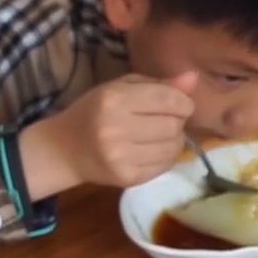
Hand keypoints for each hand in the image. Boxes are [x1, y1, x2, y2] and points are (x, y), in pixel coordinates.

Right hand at [18, 72, 199, 195]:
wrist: (64, 149)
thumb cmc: (93, 111)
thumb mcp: (120, 88)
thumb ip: (157, 84)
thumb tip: (193, 79)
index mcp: (114, 100)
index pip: (168, 100)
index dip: (183, 102)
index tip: (180, 104)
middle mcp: (116, 129)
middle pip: (173, 125)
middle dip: (177, 121)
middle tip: (164, 120)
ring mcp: (121, 157)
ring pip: (173, 148)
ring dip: (173, 140)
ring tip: (158, 135)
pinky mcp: (127, 178)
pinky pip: (164, 166)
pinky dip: (164, 157)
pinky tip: (151, 150)